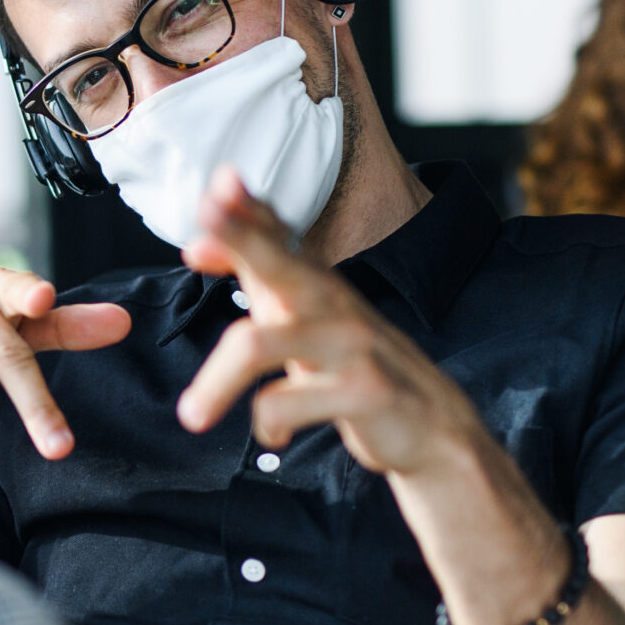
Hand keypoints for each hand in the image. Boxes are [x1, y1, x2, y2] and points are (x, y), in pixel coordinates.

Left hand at [176, 166, 482, 478]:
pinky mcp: (364, 390)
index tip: (216, 187)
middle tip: (202, 220)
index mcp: (314, 285)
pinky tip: (275, 437)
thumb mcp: (303, 319)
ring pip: (260, 344)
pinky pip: (286, 403)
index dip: (245, 210)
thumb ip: (256, 282)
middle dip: (241, 238)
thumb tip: (195, 248)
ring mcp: (351, 345)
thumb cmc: (352, 367)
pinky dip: (268, 425)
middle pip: (279, 263)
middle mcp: (332, 304)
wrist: (432, 426)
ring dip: (216, 383)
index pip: (276, 235)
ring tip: (192, 415)